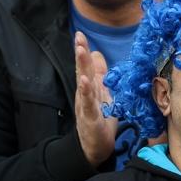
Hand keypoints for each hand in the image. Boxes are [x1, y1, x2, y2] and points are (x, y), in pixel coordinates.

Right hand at [74, 32, 116, 166]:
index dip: (83, 50)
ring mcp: (85, 105)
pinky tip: (84, 80)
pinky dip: (86, 91)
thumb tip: (96, 54)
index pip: (85, 66)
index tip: (80, 34)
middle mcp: (84, 94)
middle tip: (78, 36)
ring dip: (81, 66)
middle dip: (80, 53)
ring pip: (83, 82)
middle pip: (81, 70)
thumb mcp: (102, 94)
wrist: (95, 147)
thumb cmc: (99, 119)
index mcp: (89, 88)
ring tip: (81, 50)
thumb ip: (99, 75)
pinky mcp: (89, 117)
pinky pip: (87, 102)